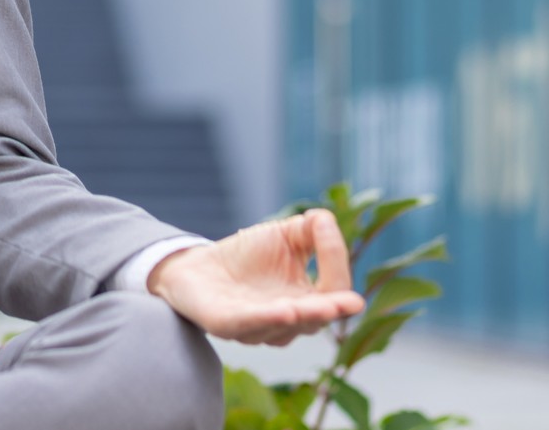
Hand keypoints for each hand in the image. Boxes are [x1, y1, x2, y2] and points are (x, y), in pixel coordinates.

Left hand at [149, 209, 364, 345]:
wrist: (197, 266)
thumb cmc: (247, 255)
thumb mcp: (285, 234)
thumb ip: (313, 228)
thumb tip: (327, 221)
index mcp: (307, 302)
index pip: (333, 292)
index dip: (336, 266)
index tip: (328, 233)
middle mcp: (287, 322)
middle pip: (314, 320)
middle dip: (329, 310)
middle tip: (351, 303)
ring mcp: (256, 327)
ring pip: (283, 327)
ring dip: (300, 316)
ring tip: (317, 307)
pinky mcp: (225, 325)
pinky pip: (248, 325)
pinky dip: (266, 319)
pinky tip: (285, 309)